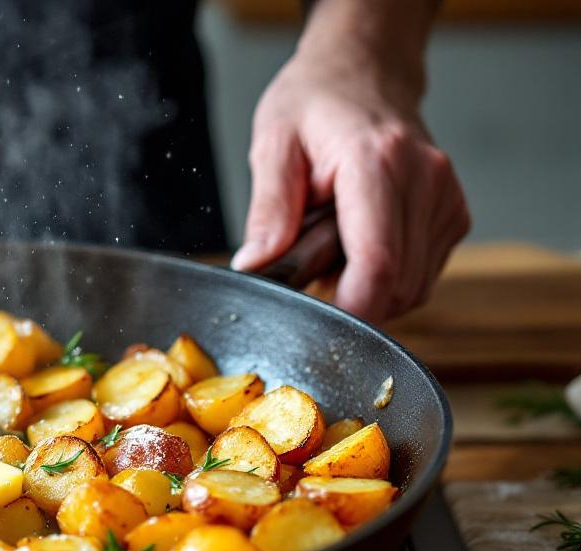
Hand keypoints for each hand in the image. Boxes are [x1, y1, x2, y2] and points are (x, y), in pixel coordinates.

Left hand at [231, 25, 469, 322]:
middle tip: (309, 267)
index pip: (377, 264)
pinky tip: (358, 245)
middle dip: (349, 297)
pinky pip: (422, 275)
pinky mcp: (454, 215)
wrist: (363, 72)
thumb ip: (268, 210)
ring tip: (333, 244)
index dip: (348, 309)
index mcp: (376, 162)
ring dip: (368, 288)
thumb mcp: (273, 145)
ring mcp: (446, 199)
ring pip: (414, 288)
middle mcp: (424, 180)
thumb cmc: (315, 104)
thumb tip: (255, 265)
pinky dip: (388, 278)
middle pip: (398, 286)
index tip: (313, 321)